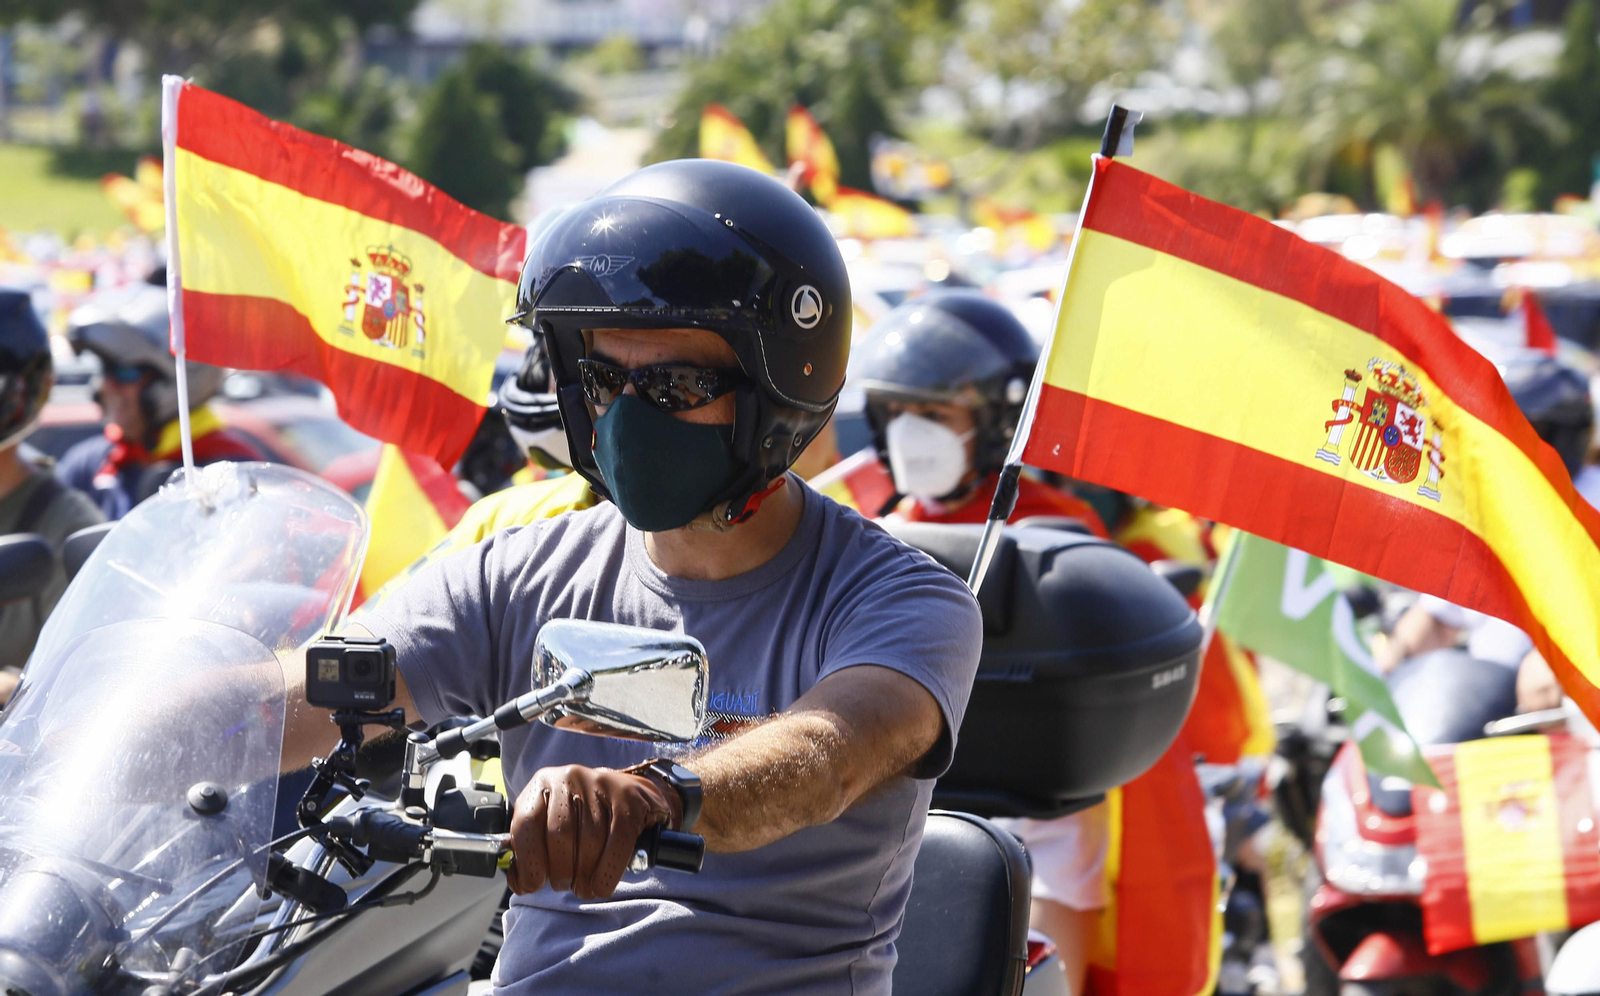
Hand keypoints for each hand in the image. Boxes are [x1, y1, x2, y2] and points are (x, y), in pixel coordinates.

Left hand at [507, 764, 676, 898]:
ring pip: (590, 842)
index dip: (529, 860)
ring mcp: (600, 786)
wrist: (623, 792)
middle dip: (561, 872)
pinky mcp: (628, 799)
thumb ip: (529, 853)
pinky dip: (608, 871)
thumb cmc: (578, 817)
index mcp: (541, 786)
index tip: (534, 884)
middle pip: (560, 835)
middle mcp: (569, 779)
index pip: (526, 824)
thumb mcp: (545, 825)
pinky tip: (601, 886)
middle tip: (566, 885)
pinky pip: (617, 842)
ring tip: (584, 888)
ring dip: (585, 876)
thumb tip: (521, 884)